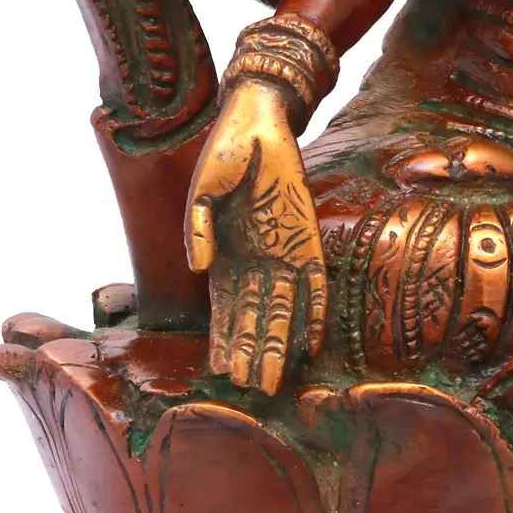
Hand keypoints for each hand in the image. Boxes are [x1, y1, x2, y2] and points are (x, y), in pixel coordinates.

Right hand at [185, 79, 326, 394]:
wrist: (258, 122)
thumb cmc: (225, 156)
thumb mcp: (203, 192)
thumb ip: (197, 228)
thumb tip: (198, 266)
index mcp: (224, 256)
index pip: (224, 309)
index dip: (223, 341)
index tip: (220, 373)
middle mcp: (255, 261)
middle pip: (254, 317)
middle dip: (252, 354)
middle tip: (252, 391)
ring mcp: (283, 251)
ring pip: (282, 308)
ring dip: (278, 344)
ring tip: (273, 380)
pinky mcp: (309, 237)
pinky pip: (315, 280)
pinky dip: (315, 309)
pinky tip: (313, 341)